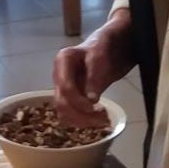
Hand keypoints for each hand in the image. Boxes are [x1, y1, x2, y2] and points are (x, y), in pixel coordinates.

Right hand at [52, 11, 133, 128]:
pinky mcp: (71, 96)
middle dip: (81, 115)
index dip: (78, 102)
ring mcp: (64, 87)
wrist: (109, 46)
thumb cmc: (103, 46)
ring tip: (103, 121)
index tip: (96, 108)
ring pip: (65, 112)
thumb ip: (95, 77)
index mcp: (62, 61)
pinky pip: (71, 114)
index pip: (65, 88)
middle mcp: (59, 76)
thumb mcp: (101, 57)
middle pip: (62, 103)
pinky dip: (82, 121)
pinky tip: (97, 120)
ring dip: (82, 121)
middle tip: (102, 119)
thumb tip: (91, 100)